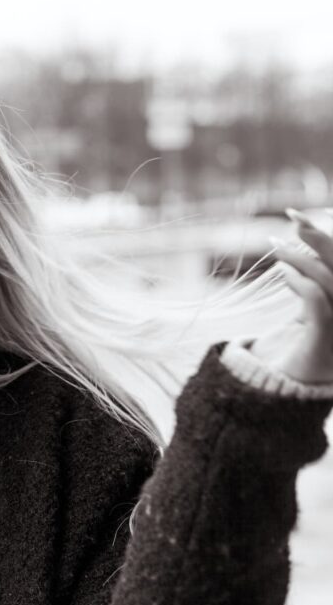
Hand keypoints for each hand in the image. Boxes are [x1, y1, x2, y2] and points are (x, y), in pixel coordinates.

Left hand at [249, 208, 332, 384]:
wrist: (294, 386)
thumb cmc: (303, 345)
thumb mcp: (311, 309)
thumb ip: (317, 282)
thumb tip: (304, 244)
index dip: (328, 239)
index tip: (303, 218)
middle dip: (320, 237)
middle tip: (294, 217)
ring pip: (330, 280)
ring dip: (301, 257)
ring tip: (277, 247)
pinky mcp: (325, 338)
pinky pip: (317, 302)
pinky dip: (300, 282)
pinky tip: (284, 275)